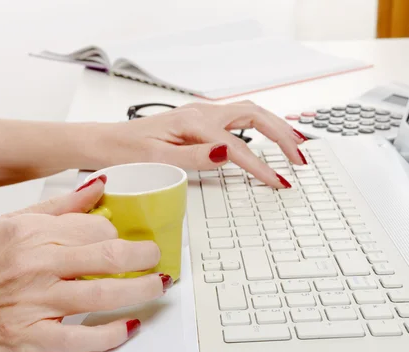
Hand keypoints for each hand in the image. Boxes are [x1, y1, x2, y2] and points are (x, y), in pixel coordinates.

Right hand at [0, 177, 169, 351]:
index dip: (117, 233)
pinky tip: (126, 327)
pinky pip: (79, 337)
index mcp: (29, 232)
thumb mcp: (8, 224)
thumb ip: (57, 207)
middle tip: (154, 258)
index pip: (93, 226)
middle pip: (105, 255)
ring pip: (100, 294)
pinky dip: (109, 335)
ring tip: (155, 286)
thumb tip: (97, 188)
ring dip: (138, 291)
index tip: (126, 239)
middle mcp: (33, 264)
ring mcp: (32, 301)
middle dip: (142, 256)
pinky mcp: (28, 335)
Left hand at [102, 101, 306, 188]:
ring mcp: (201, 115)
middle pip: (255, 116)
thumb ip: (194, 156)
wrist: (107, 142)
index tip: (279, 182)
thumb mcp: (157, 159)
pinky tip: (267, 137)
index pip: (237, 146)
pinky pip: (237, 119)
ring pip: (249, 113)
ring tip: (295, 145)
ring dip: (275, 127)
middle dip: (283, 134)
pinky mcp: (199, 122)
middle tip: (301, 157)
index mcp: (193, 123)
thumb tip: (228, 154)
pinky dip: (259, 127)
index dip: (260, 166)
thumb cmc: (127, 151)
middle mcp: (201, 113)